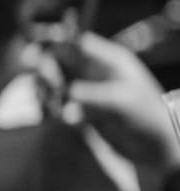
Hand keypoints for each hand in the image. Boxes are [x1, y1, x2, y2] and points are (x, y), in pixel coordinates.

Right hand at [47, 32, 179, 172]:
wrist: (154, 147)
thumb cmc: (147, 117)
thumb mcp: (123, 102)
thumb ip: (93, 95)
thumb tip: (66, 92)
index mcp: (107, 60)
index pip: (75, 42)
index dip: (54, 43)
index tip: (37, 52)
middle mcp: (92, 72)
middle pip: (57, 60)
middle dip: (45, 69)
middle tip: (46, 84)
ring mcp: (84, 91)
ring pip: (51, 82)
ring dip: (45, 92)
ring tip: (54, 107)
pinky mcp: (78, 110)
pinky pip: (54, 104)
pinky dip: (49, 109)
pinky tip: (58, 118)